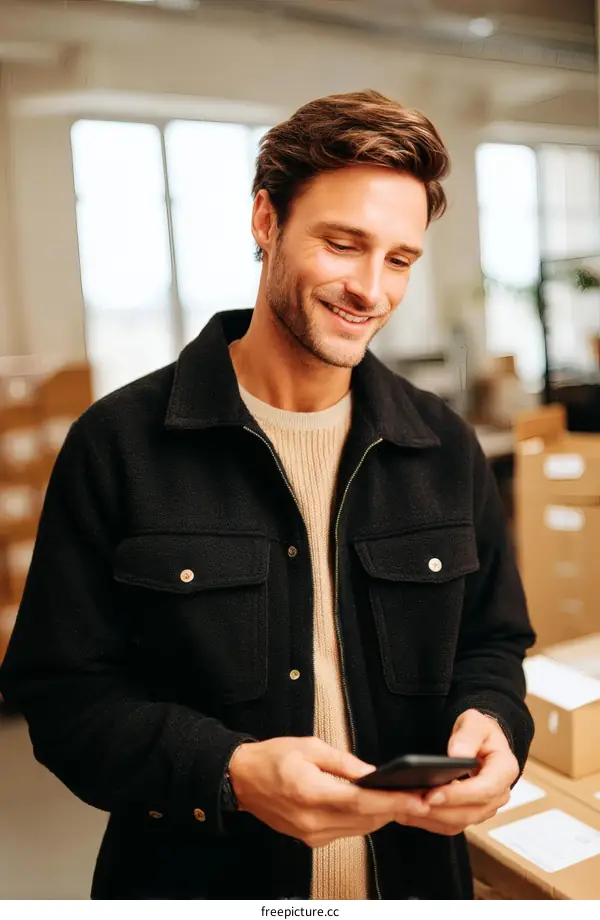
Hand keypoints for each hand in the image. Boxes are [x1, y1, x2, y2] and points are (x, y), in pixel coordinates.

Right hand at [228, 736, 431, 847]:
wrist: (241, 780)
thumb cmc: (272, 758)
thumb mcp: (309, 747)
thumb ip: (343, 762)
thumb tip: (373, 774)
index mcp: (311, 792)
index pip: (361, 802)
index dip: (393, 801)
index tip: (418, 798)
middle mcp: (312, 820)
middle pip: (365, 820)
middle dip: (395, 809)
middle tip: (422, 796)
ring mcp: (311, 834)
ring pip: (359, 829)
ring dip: (382, 815)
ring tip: (405, 800)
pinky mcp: (310, 839)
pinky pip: (346, 831)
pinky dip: (363, 820)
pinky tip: (375, 807)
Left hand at [396, 710, 517, 836]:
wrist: (482, 741)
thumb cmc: (479, 731)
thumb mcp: (475, 722)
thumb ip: (467, 736)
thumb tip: (457, 755)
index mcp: (505, 770)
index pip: (484, 790)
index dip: (458, 795)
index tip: (433, 794)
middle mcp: (499, 794)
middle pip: (470, 812)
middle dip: (439, 810)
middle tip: (410, 803)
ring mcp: (486, 807)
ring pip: (458, 822)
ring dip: (431, 818)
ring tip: (404, 807)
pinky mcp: (471, 814)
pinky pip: (450, 824)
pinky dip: (428, 821)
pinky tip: (408, 812)